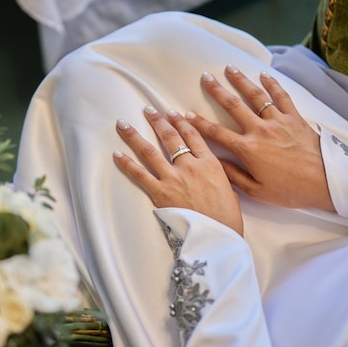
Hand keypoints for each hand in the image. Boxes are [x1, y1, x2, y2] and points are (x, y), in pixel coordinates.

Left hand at [112, 105, 243, 235]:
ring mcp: (174, 178)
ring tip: (124, 124)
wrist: (217, 236)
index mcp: (210, 163)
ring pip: (150, 151)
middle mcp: (191, 165)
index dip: (181, 122)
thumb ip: (219, 176)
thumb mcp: (230, 190)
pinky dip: (127, 163)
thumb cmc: (227, 218)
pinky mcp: (160, 192)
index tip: (172, 113)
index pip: (193, 135)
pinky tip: (117, 154)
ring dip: (135, 136)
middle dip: (158, 121)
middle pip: (171, 137)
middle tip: (148, 110)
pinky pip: (140, 174)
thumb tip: (212, 174)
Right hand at [188, 65, 334, 210]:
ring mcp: (278, 121)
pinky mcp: (295, 118)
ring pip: (256, 95)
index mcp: (247, 149)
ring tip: (229, 68)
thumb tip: (216, 162)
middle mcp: (260, 130)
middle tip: (205, 77)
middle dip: (217, 90)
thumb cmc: (290, 190)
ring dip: (241, 80)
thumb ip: (234, 175)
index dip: (199, 123)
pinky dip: (272, 84)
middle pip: (233, 105)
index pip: (216, 133)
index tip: (187, 114)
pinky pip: (281, 96)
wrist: (325, 182)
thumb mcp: (257, 191)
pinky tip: (264, 75)